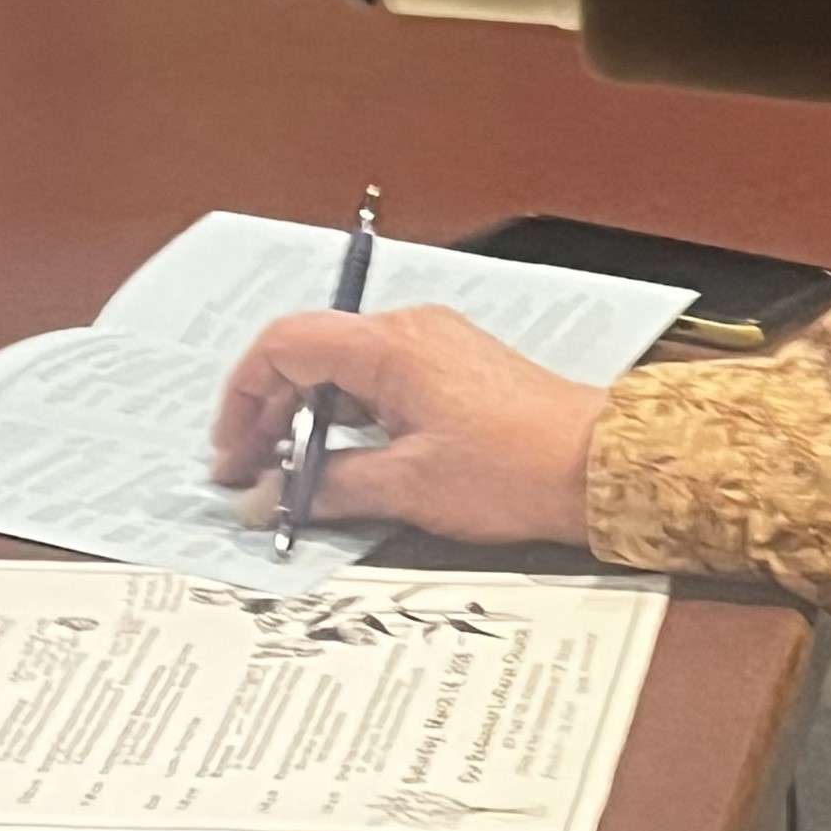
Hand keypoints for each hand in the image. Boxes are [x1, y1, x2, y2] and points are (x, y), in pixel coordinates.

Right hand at [212, 305, 607, 544]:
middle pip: (310, 354)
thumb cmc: (515, 468)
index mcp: (393, 346)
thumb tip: (268, 498)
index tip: (233, 452)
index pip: (286, 344)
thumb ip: (326, 487)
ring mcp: (434, 349)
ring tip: (288, 477)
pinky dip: (348, 419)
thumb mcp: (406, 486)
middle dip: (270, 413)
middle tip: (250, 474)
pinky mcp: (452, 373)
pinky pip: (378, 384)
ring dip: (308, 420)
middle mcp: (411, 333)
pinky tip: (338, 463)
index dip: (245, 397)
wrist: (597, 467)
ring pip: (343, 371)